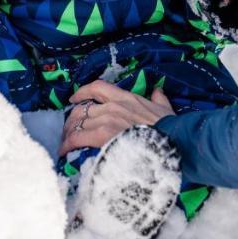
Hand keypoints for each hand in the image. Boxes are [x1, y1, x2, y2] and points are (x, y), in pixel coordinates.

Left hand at [58, 81, 174, 155]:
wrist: (172, 141)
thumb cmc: (169, 128)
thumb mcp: (165, 108)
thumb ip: (159, 99)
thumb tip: (158, 91)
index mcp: (126, 97)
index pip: (97, 87)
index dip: (82, 92)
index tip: (74, 98)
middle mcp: (113, 106)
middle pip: (81, 109)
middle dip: (72, 120)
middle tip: (69, 130)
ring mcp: (107, 120)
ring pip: (77, 123)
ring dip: (68, 134)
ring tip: (65, 143)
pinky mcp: (103, 136)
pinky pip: (77, 137)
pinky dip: (68, 144)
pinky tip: (64, 151)